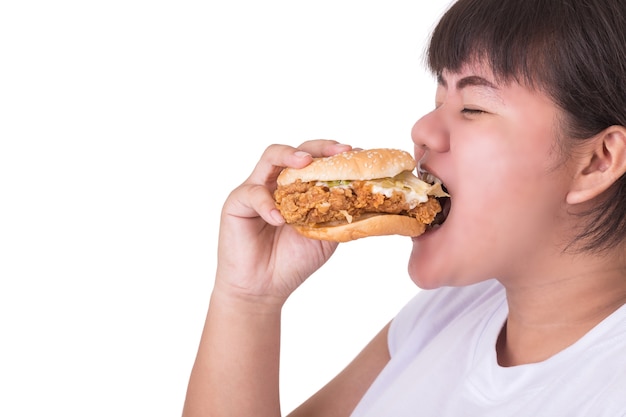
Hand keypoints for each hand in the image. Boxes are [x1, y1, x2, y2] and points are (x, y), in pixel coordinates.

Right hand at [214, 140, 352, 304]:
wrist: (264, 288)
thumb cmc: (292, 261)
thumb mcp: (325, 236)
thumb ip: (339, 215)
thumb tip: (366, 199)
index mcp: (300, 189)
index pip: (318, 162)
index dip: (336, 156)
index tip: (357, 154)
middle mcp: (278, 183)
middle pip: (298, 151)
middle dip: (320, 147)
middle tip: (339, 151)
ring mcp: (257, 189)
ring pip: (271, 157)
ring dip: (290, 155)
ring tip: (305, 163)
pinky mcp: (237, 203)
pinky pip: (253, 194)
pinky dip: (267, 203)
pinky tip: (279, 219)